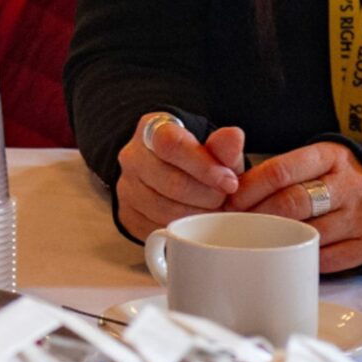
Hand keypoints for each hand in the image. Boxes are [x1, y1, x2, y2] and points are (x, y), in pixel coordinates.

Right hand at [114, 112, 243, 240]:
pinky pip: (158, 229)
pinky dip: (182, 231)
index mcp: (153, 130)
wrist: (171, 175)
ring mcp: (127, 187)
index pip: (172, 145)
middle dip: (208, 196)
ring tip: (211, 210)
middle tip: (224, 199)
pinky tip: (194, 222)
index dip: (204, 166)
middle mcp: (133, 157)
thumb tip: (234, 136)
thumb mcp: (215, 151)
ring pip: (166, 211)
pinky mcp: (127, 215)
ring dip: (198, 216)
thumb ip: (224, 146)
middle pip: (172, 183)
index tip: (230, 182)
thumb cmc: (196, 161)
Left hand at [231, 142, 361, 272]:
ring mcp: (361, 217)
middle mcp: (349, 186)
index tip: (229, 199)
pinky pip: (327, 258)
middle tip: (236, 222)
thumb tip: (230, 186)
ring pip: (309, 232)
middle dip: (257, 214)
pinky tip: (286, 253)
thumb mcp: (315, 160)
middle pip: (293, 202)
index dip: (249, 187)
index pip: (281, 170)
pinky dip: (302, 257)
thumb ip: (278, 169)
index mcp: (330, 157)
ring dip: (276, 238)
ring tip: (254, 238)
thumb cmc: (335, 178)